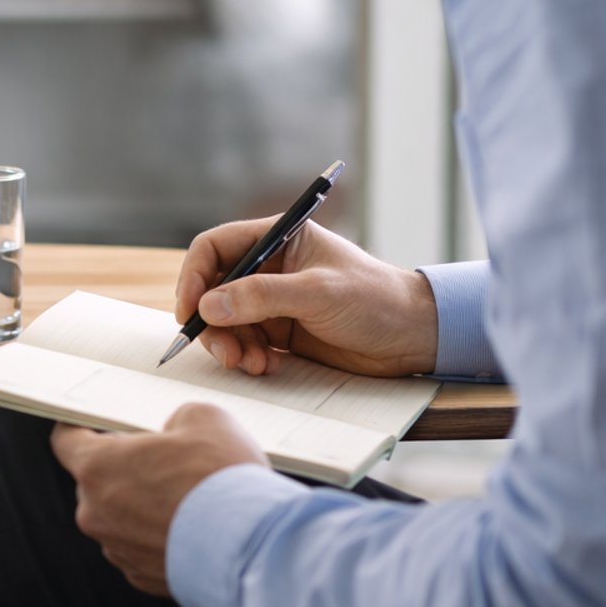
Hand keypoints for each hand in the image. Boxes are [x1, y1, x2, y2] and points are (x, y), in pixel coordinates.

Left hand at [50, 405, 267, 594]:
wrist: (254, 549)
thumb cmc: (224, 480)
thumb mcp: (203, 418)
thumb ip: (174, 421)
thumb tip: (175, 436)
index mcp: (98, 467)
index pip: (66, 442)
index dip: (79, 429)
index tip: (89, 427)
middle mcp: (96, 513)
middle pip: (97, 482)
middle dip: (125, 470)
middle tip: (164, 462)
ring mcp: (117, 549)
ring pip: (120, 518)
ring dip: (144, 507)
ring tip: (189, 499)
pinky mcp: (141, 577)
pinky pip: (142, 548)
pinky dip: (161, 537)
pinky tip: (194, 530)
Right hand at [175, 219, 438, 377]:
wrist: (414, 338)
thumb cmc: (376, 301)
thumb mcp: (318, 293)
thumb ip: (261, 297)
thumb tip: (208, 307)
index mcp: (278, 239)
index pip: (215, 248)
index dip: (194, 277)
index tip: (190, 311)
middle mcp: (269, 267)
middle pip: (213, 290)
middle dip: (212, 323)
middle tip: (224, 353)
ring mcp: (273, 300)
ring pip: (225, 321)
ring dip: (229, 345)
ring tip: (251, 364)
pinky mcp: (280, 331)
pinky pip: (244, 342)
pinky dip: (246, 357)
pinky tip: (266, 366)